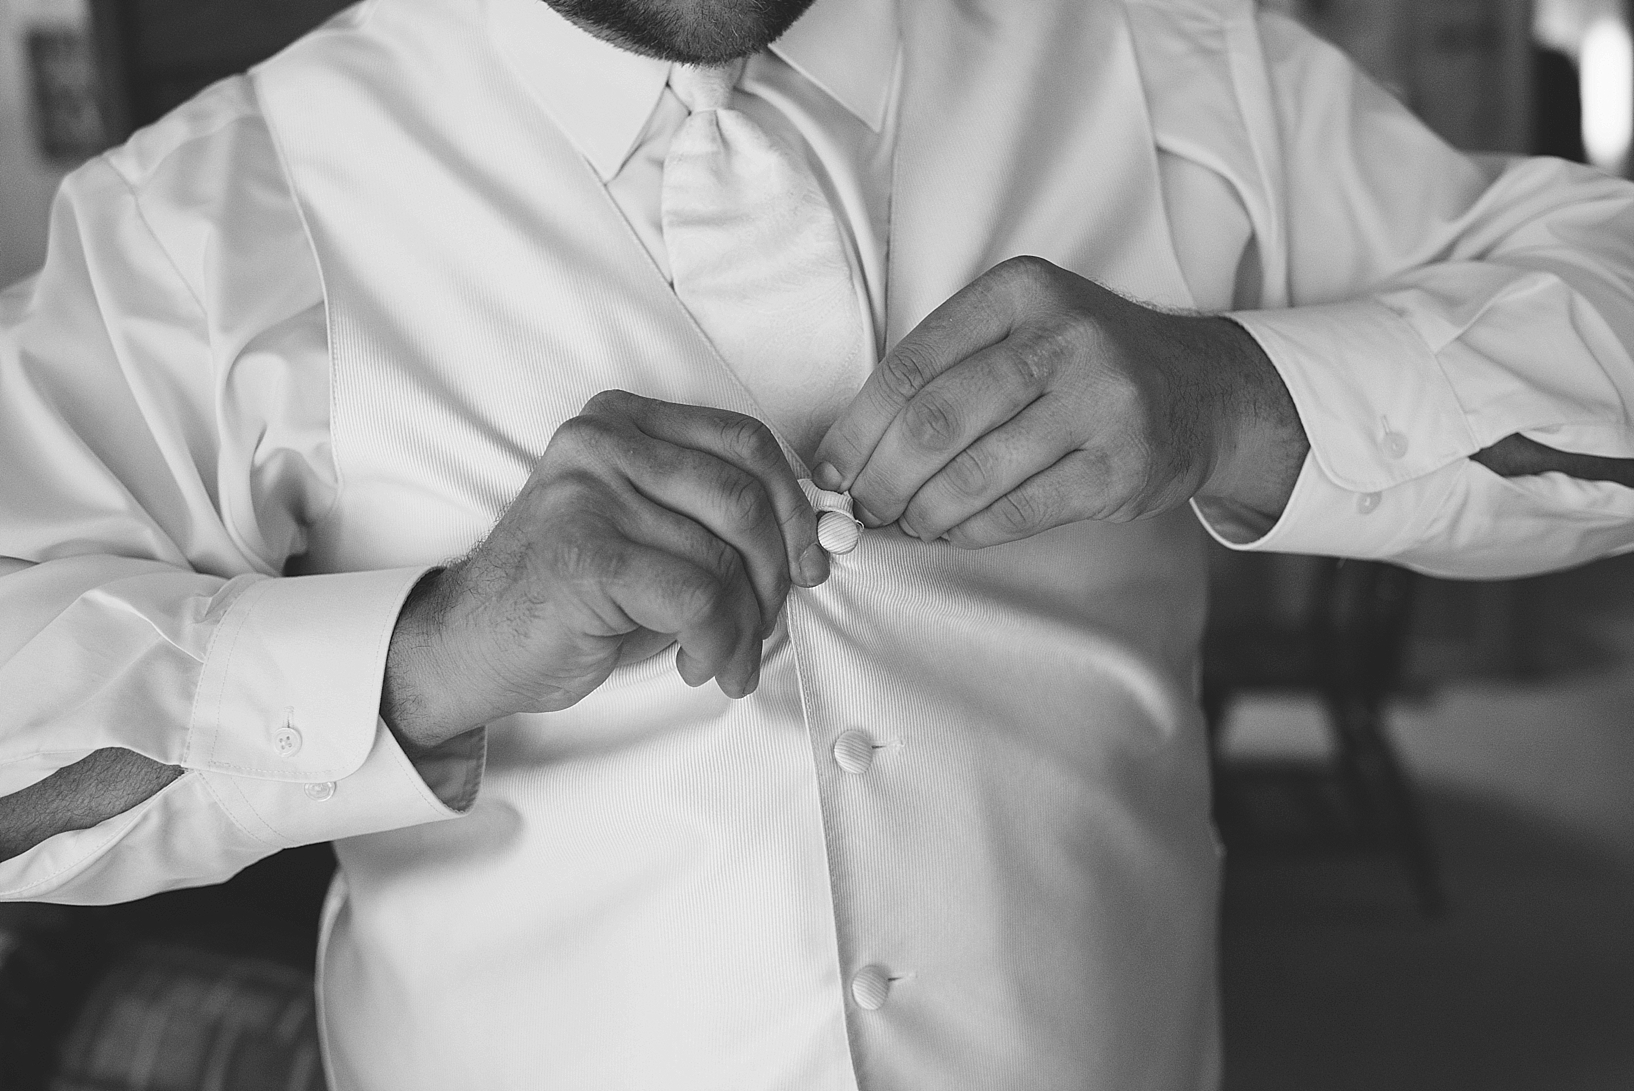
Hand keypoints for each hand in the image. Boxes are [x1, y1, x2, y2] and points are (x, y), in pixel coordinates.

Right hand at [381, 391, 828, 747]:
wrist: (473, 644)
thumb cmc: (571, 595)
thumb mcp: (647, 531)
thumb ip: (712, 515)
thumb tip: (811, 541)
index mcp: (623, 420)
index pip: (744, 441)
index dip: (793, 506)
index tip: (809, 563)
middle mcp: (604, 442)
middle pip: (742, 497)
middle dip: (774, 574)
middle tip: (768, 623)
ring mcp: (590, 494)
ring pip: (723, 558)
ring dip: (745, 625)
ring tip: (726, 656)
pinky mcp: (588, 555)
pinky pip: (698, 599)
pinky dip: (719, 642)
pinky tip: (702, 664)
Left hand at [812, 256, 1307, 546]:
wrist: (1203, 389)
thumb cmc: (1084, 363)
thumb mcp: (1023, 325)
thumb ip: (947, 367)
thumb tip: (852, 450)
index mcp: (1021, 291)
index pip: (911, 364)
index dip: (858, 428)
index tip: (830, 469)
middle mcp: (1064, 336)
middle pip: (935, 421)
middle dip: (882, 477)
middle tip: (861, 506)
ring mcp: (1101, 402)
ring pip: (974, 472)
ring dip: (921, 510)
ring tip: (904, 521)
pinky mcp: (1122, 466)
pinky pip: (1019, 511)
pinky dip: (969, 530)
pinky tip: (949, 531)